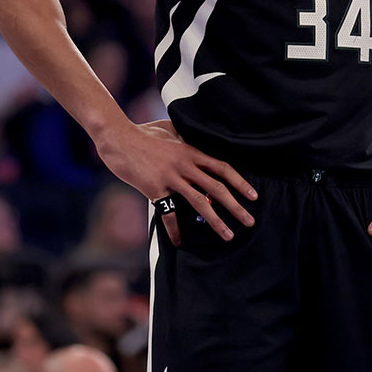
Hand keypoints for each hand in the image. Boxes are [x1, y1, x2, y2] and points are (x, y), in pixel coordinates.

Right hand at [95, 119, 256, 245]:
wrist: (118, 138)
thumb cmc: (142, 132)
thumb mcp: (169, 129)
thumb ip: (185, 136)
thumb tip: (194, 138)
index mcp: (191, 151)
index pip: (223, 168)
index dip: (240, 183)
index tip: (253, 196)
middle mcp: (185, 165)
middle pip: (217, 188)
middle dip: (236, 206)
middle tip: (250, 221)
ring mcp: (171, 178)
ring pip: (200, 202)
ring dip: (216, 221)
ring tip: (228, 235)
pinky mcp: (155, 188)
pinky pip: (168, 213)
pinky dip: (174, 229)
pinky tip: (179, 242)